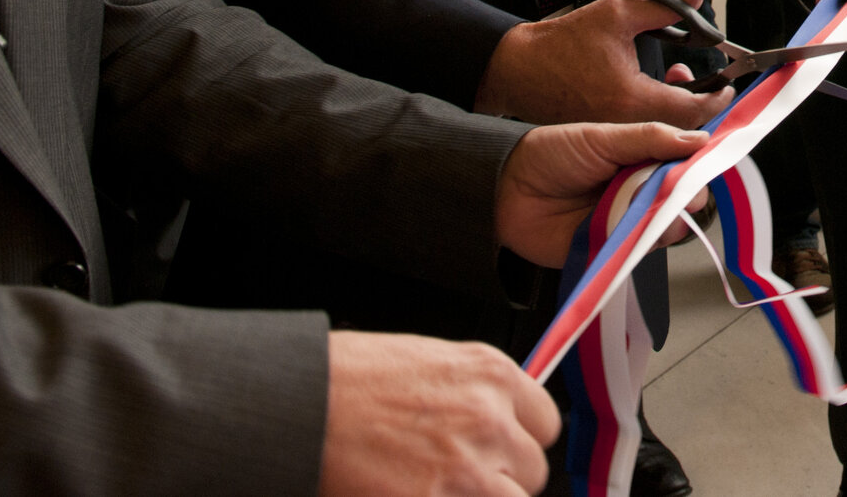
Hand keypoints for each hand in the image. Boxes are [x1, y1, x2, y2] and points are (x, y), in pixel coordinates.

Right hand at [319, 332, 558, 496]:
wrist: (300, 403)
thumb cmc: (347, 379)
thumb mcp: (427, 362)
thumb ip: (471, 394)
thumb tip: (495, 421)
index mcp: (490, 374)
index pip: (546, 423)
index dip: (520, 442)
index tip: (503, 451)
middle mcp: (489, 418)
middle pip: (533, 471)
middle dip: (501, 479)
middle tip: (462, 476)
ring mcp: (468, 468)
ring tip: (444, 488)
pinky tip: (423, 493)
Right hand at [473, 0, 732, 128]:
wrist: (516, 69)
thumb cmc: (563, 42)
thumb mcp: (617, 13)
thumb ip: (667, 2)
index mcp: (632, 99)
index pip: (693, 111)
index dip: (717, 98)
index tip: (728, 84)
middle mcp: (625, 127)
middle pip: (683, 129)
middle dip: (702, 105)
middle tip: (711, 83)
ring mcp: (613, 138)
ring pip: (664, 135)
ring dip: (680, 111)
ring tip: (679, 78)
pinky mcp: (604, 141)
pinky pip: (643, 138)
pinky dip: (658, 120)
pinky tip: (656, 93)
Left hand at [494, 118, 712, 266]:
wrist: (505, 189)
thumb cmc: (550, 155)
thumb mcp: (602, 136)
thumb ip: (650, 138)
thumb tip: (700, 140)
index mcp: (639, 156)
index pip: (682, 160)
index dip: (699, 159)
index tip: (713, 155)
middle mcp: (639, 188)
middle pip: (682, 194)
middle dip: (690, 191)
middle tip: (689, 189)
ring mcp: (628, 219)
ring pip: (668, 223)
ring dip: (671, 216)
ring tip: (664, 207)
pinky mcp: (615, 247)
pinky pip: (642, 247)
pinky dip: (648, 238)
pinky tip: (645, 227)